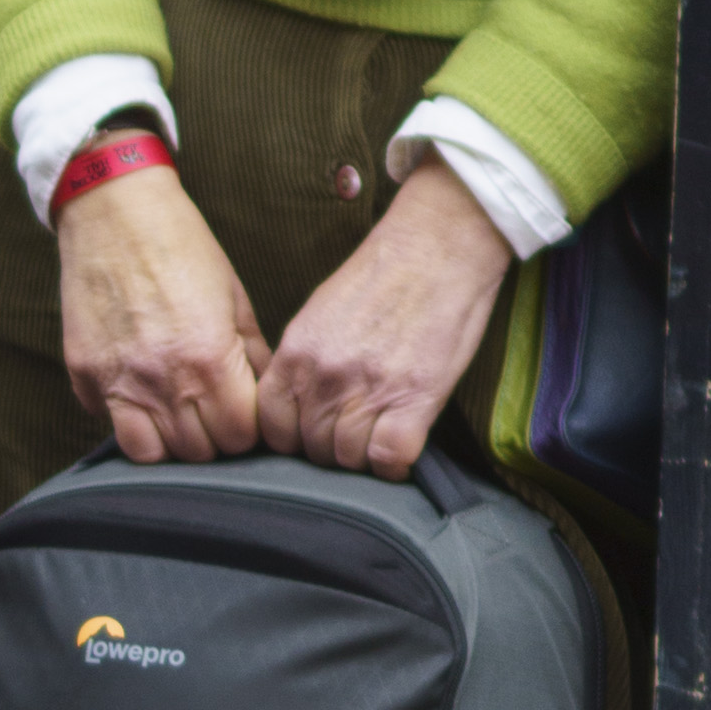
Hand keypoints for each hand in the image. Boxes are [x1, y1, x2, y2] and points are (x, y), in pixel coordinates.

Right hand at [54, 162, 267, 464]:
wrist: (114, 211)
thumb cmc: (181, 246)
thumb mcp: (233, 296)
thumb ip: (250, 353)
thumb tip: (264, 392)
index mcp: (209, 359)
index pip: (239, 436)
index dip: (246, 427)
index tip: (242, 409)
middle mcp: (163, 379)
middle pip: (197, 452)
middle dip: (211, 437)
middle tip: (210, 409)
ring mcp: (119, 381)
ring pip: (149, 454)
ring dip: (167, 440)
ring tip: (174, 412)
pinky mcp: (85, 375)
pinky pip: (109, 422)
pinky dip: (126, 417)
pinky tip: (138, 388)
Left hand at [254, 154, 517, 480]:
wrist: (438, 246)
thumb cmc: (385, 275)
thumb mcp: (322, 314)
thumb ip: (305, 360)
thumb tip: (302, 402)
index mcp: (295, 353)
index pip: (272, 426)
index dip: (294, 438)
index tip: (315, 432)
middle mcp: (322, 376)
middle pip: (311, 449)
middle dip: (333, 448)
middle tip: (359, 430)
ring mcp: (365, 390)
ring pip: (348, 459)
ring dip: (366, 455)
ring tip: (384, 431)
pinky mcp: (411, 400)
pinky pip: (389, 459)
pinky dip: (396, 462)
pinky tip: (404, 444)